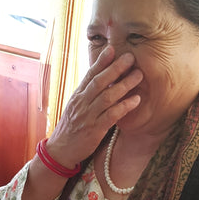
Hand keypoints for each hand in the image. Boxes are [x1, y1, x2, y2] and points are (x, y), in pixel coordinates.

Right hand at [47, 45, 142, 167]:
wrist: (60, 150)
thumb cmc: (71, 128)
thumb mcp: (75, 107)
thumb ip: (87, 94)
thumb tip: (100, 79)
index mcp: (77, 96)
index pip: (89, 75)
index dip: (101, 61)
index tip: (112, 49)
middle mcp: (82, 103)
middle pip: (99, 82)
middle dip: (115, 68)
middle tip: (130, 57)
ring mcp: (88, 116)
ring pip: (107, 97)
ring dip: (124, 85)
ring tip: (138, 75)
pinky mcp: (94, 130)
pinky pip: (111, 116)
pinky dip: (124, 106)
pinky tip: (136, 100)